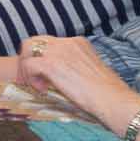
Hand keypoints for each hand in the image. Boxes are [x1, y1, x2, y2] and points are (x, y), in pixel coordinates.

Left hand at [15, 36, 139, 125]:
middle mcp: (67, 42)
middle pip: (35, 41)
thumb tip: (64, 76)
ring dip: (27, 68)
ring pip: (28, 49)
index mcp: (78, 42)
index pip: (50, 42)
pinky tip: (42, 89)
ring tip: (35, 84)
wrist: (112, 99)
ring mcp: (58, 51)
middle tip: (31, 78)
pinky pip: (28, 65)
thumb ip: (76, 67)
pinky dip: (30, 78)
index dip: (43, 58)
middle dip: (29, 58)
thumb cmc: (107, 93)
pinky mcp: (50, 64)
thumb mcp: (91, 71)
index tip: (45, 76)